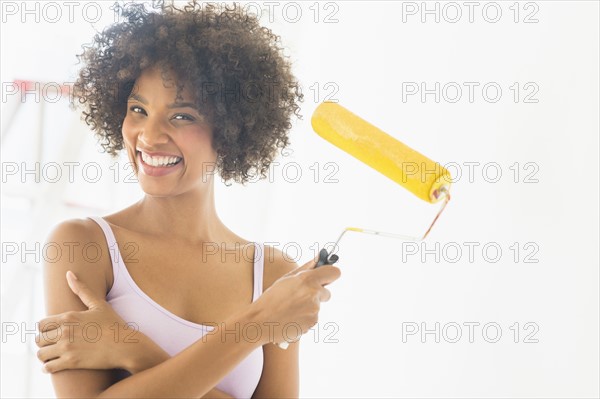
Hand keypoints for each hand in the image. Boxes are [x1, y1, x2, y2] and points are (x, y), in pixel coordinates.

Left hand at [36, 271, 153, 373]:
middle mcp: (64, 332)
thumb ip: (81, 289)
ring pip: (41, 354)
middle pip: (39, 339)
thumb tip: (68, 273)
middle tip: (51, 344)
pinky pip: (48, 368)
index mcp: (69, 317)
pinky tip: (52, 365)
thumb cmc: (114, 324)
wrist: (126, 345)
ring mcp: (67, 348)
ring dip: (44, 355)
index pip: (41, 324)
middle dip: (44, 342)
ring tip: (51, 355)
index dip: (44, 329)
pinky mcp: (71, 363)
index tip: (51, 332)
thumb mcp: (98, 304)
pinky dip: (47, 368)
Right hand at [251, 255, 340, 346]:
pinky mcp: (313, 323)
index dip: (331, 275)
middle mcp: (314, 294)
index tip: (326, 277)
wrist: (261, 322)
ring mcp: (315, 310)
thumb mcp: (286, 279)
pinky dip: (305, 318)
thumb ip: (305, 268)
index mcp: (307, 279)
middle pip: (327, 293)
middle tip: (299, 296)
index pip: (334, 272)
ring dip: (308, 307)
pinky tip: (291, 318)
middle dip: (317, 294)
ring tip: (290, 309)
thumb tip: (318, 258)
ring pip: (317, 306)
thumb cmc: (271, 298)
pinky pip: (312, 318)